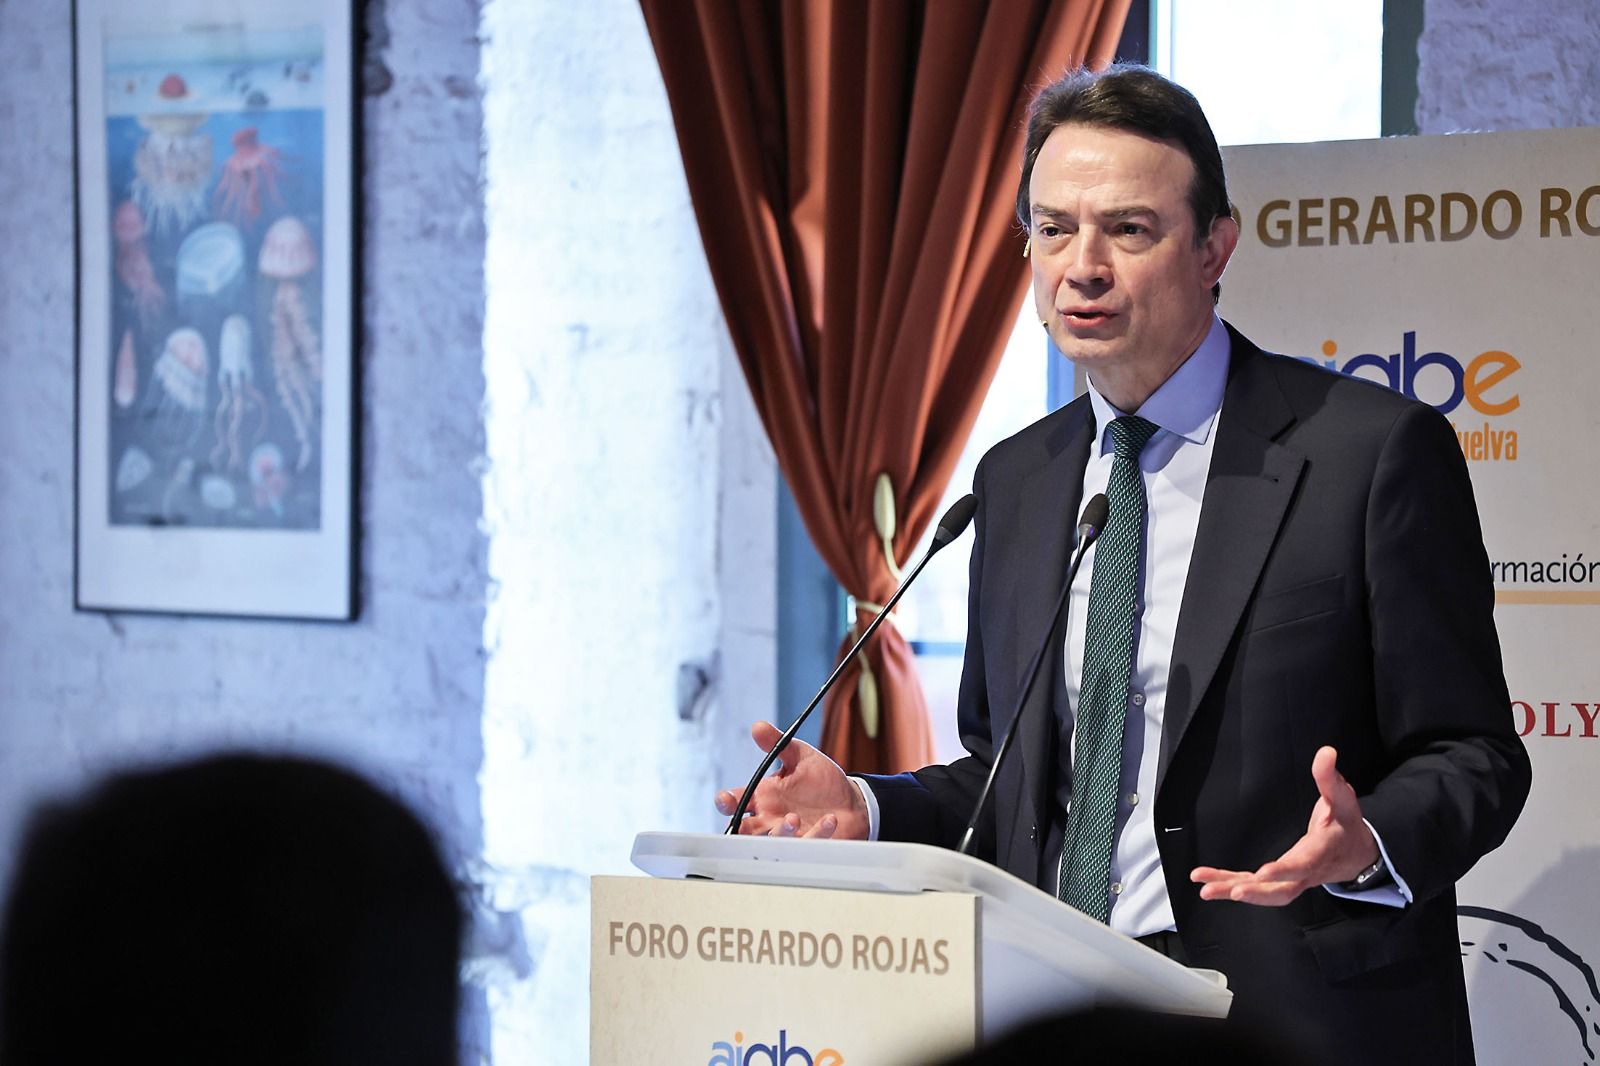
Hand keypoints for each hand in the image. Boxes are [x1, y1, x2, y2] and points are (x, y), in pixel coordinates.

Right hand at [714, 722, 869, 839]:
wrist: (852, 802)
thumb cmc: (821, 781)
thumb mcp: (800, 757)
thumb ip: (778, 744)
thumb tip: (758, 726)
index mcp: (764, 796)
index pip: (736, 801)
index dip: (726, 802)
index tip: (726, 799)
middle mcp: (771, 818)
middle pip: (744, 830)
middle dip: (741, 829)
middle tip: (753, 821)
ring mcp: (789, 835)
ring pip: (772, 841)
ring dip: (780, 832)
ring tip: (793, 818)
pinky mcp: (809, 845)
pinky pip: (808, 844)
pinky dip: (817, 833)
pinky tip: (830, 819)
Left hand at [1190, 746, 1378, 905]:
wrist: (1358, 855)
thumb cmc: (1346, 824)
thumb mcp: (1343, 799)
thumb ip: (1330, 778)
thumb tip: (1326, 751)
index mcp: (1320, 853)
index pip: (1302, 864)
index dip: (1283, 870)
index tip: (1262, 872)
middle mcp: (1305, 873)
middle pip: (1281, 889)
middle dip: (1256, 891)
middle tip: (1232, 891)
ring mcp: (1292, 880)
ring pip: (1264, 893)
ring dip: (1234, 891)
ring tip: (1205, 891)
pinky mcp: (1280, 880)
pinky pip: (1255, 887)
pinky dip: (1231, 886)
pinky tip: (1208, 885)